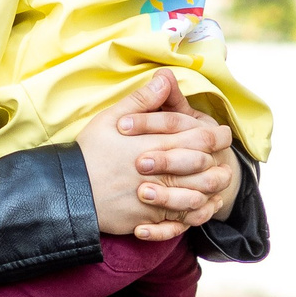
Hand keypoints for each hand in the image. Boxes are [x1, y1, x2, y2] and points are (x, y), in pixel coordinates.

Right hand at [76, 68, 239, 239]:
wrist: (69, 192)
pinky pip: (181, 220)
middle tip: (225, 163)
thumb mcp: (111, 118)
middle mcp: (161, 173)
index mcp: (156, 144)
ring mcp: (157, 199)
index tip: (224, 134)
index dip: (217, 136)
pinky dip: (193, 215)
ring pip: (198, 197)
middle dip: (219, 165)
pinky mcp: (149, 219)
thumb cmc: (89, 152)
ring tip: (216, 186)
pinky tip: (197, 208)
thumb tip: (167, 76)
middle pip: (205, 170)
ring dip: (211, 191)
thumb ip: (143, 100)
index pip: (199, 139)